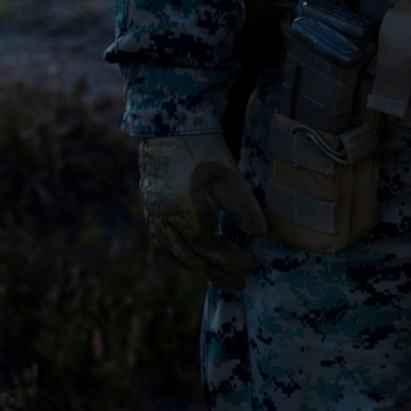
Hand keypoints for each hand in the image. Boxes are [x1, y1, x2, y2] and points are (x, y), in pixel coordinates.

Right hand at [138, 132, 265, 290]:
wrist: (170, 124)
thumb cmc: (203, 149)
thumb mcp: (229, 177)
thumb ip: (243, 208)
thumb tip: (259, 234)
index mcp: (188, 221)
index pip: (215, 252)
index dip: (234, 262)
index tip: (252, 268)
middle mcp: (168, 225)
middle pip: (195, 260)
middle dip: (219, 274)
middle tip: (240, 285)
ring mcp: (156, 217)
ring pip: (177, 253)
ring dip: (197, 266)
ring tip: (215, 273)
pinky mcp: (151, 206)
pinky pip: (162, 242)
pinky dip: (177, 253)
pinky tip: (187, 253)